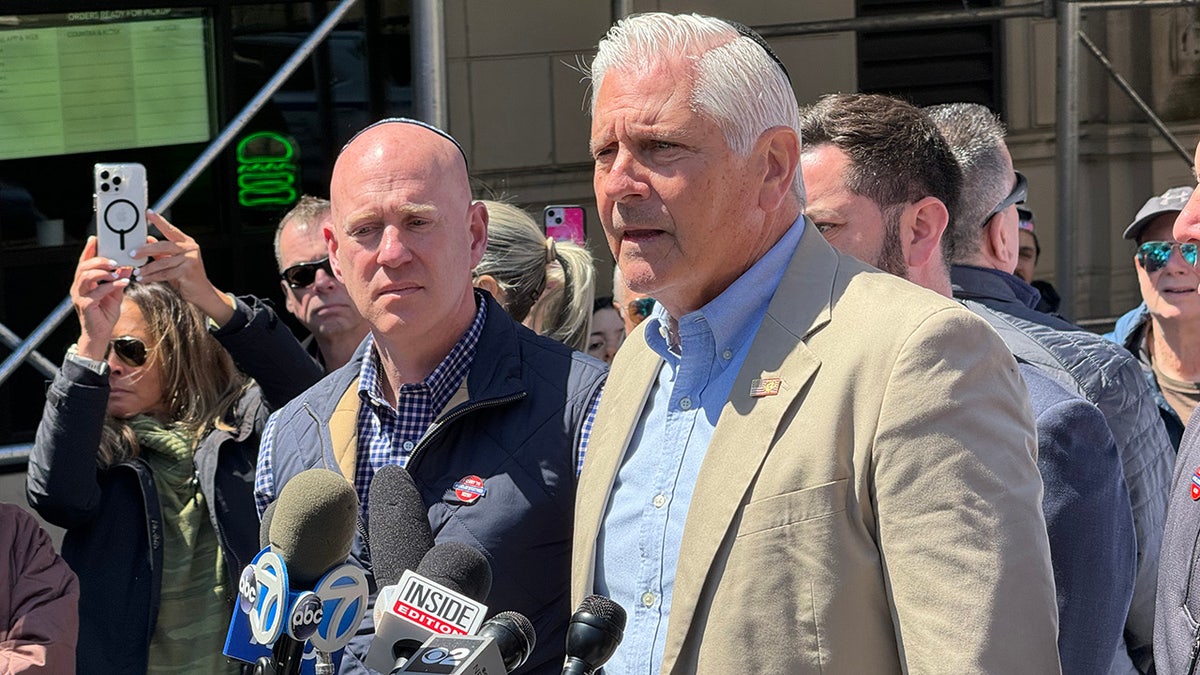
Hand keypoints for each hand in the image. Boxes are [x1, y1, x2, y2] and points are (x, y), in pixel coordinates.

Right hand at [71, 236, 129, 359]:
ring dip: (103, 271)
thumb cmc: (105, 314)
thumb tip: (127, 267)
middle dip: (99, 260)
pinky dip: (110, 285)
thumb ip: (118, 280)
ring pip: (86, 276)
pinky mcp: (85, 305)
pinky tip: (123, 283)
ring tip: (117, 271)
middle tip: (114, 260)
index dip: (88, 250)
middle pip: (83, 267)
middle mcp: (78, 288)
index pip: (83, 262)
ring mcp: (79, 296)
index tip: (95, 238)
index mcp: (83, 283)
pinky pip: (96, 291)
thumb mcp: (115, 294)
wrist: (101, 335)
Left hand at [135, 210, 234, 325]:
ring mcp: (190, 259)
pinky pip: (165, 273)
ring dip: (147, 268)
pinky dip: (152, 277)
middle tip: (132, 254)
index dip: (159, 221)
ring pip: (163, 262)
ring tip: (137, 272)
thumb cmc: (186, 276)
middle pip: (164, 245)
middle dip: (146, 250)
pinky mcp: (188, 271)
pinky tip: (144, 279)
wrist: (200, 292)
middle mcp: (190, 248)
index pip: (170, 229)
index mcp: (186, 243)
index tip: (148, 213)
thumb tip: (147, 240)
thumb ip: (161, 251)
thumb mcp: (172, 261)